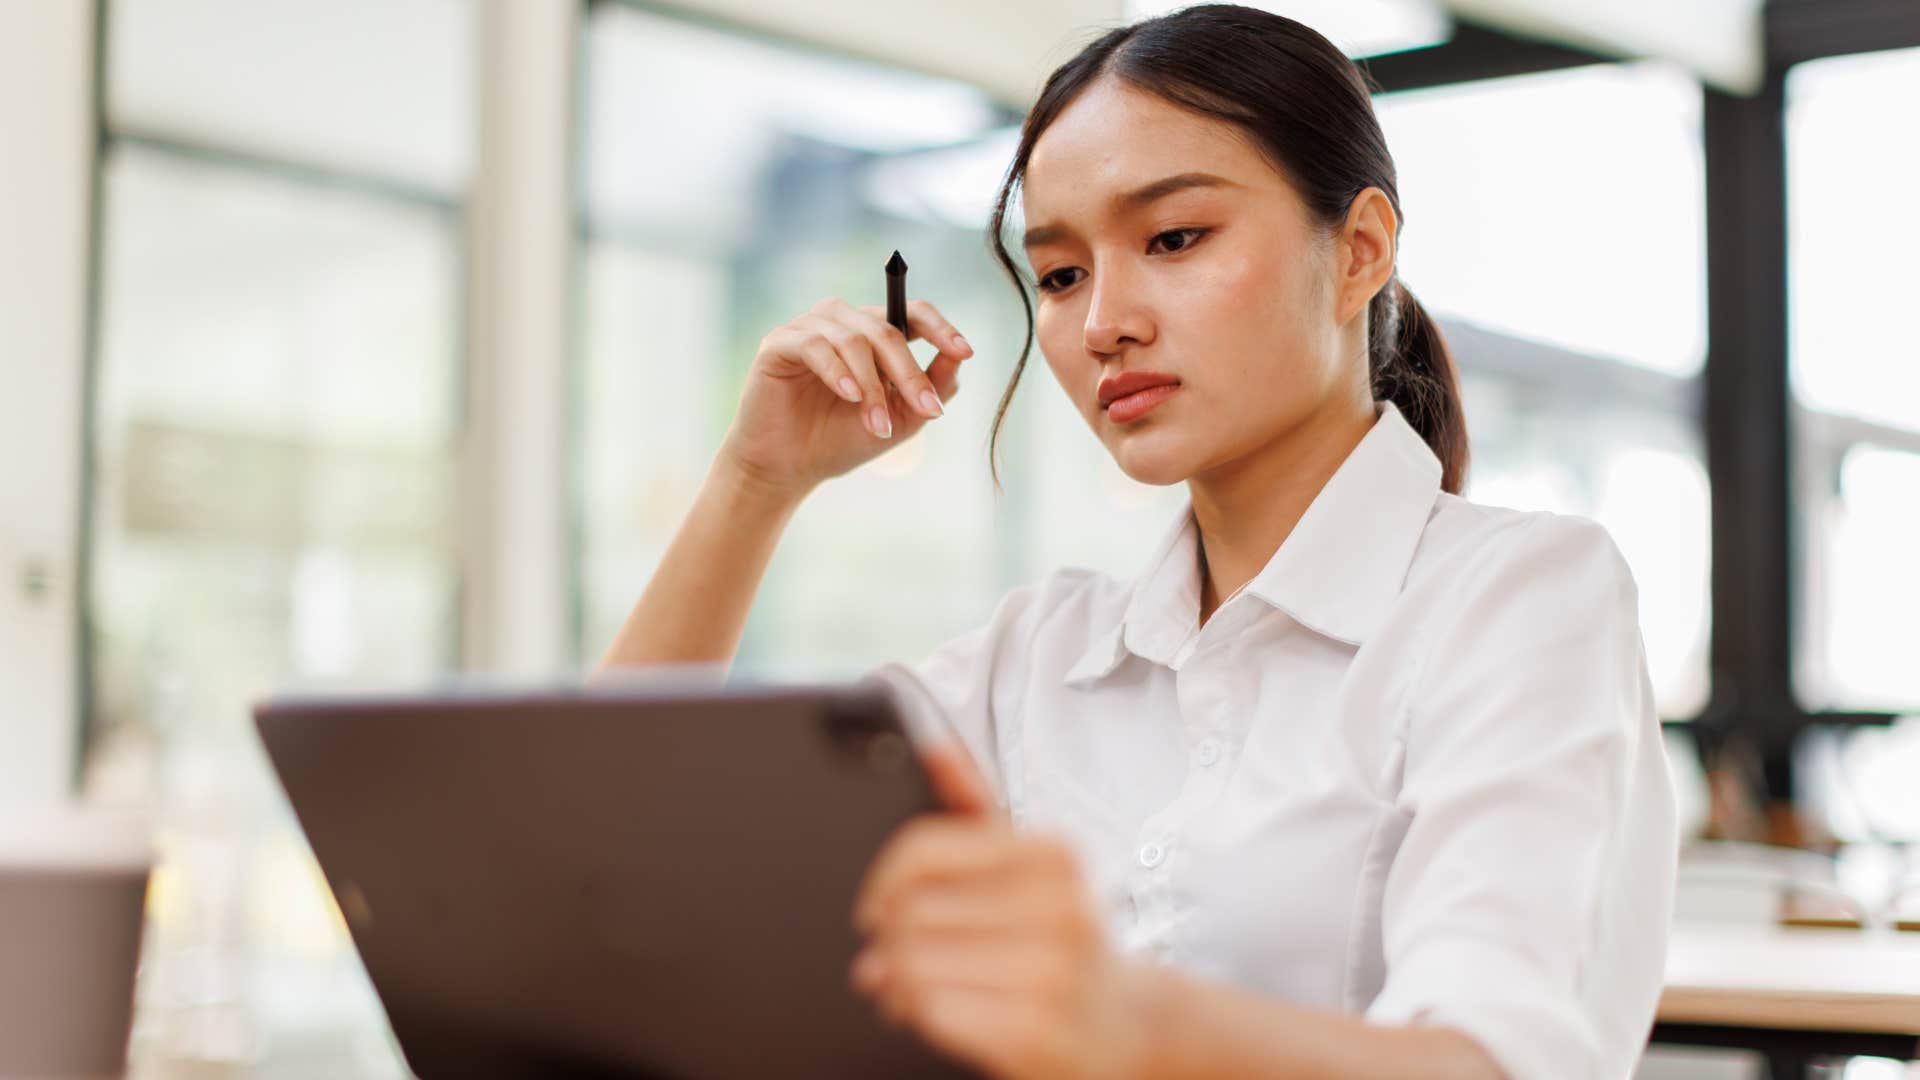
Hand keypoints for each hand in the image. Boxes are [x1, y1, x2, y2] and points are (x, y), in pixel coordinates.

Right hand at [717, 296, 972, 497]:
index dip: (941, 328)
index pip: (911, 314)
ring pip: (854, 339)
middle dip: (909, 373)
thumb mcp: (901, 418)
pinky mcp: (778, 343)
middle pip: (887, 329)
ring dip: (873, 385)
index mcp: (871, 333)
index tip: (965, 351)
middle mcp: (841, 322)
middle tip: (926, 410)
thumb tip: (961, 356)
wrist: (789, 469)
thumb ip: (932, 387)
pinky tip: (850, 396)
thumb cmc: (840, 440)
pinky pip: (815, 346)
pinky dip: (838, 371)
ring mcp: (808, 328)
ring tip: (878, 424)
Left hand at [849, 743, 1160, 1079]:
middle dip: (888, 939)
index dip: (883, 881)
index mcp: (1053, 855)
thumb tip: (932, 745)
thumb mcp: (1031, 869)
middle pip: (911, 910)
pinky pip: (932, 1010)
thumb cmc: (1066, 941)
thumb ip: (975, 805)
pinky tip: (929, 1009)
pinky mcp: (1033, 1030)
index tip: (875, 905)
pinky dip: (916, 1012)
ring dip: (895, 979)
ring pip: (912, 963)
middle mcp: (1059, 907)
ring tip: (909, 984)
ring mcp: (1050, 971)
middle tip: (891, 955)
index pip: (925, 848)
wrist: (1127, 1025)